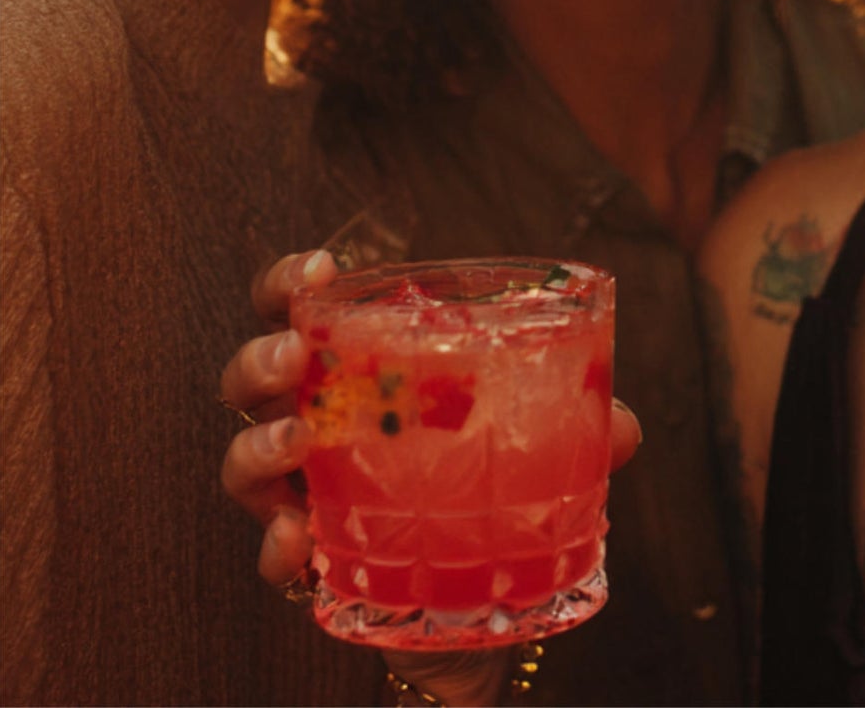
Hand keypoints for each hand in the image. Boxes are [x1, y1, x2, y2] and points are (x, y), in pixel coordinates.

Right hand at [219, 248, 642, 701]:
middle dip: (260, 357)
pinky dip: (276, 549)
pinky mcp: (305, 560)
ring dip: (258, 446)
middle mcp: (314, 423)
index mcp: (361, 371)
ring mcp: (301, 492)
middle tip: (294, 358)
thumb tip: (623, 426)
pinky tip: (299, 544)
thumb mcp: (533, 440)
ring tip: (297, 444)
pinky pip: (269, 555)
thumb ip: (578, 425)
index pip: (303, 310)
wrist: (471, 598)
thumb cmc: (485, 484)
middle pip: (250, 377)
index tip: (317, 267)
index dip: (290, 282)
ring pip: (241, 461)